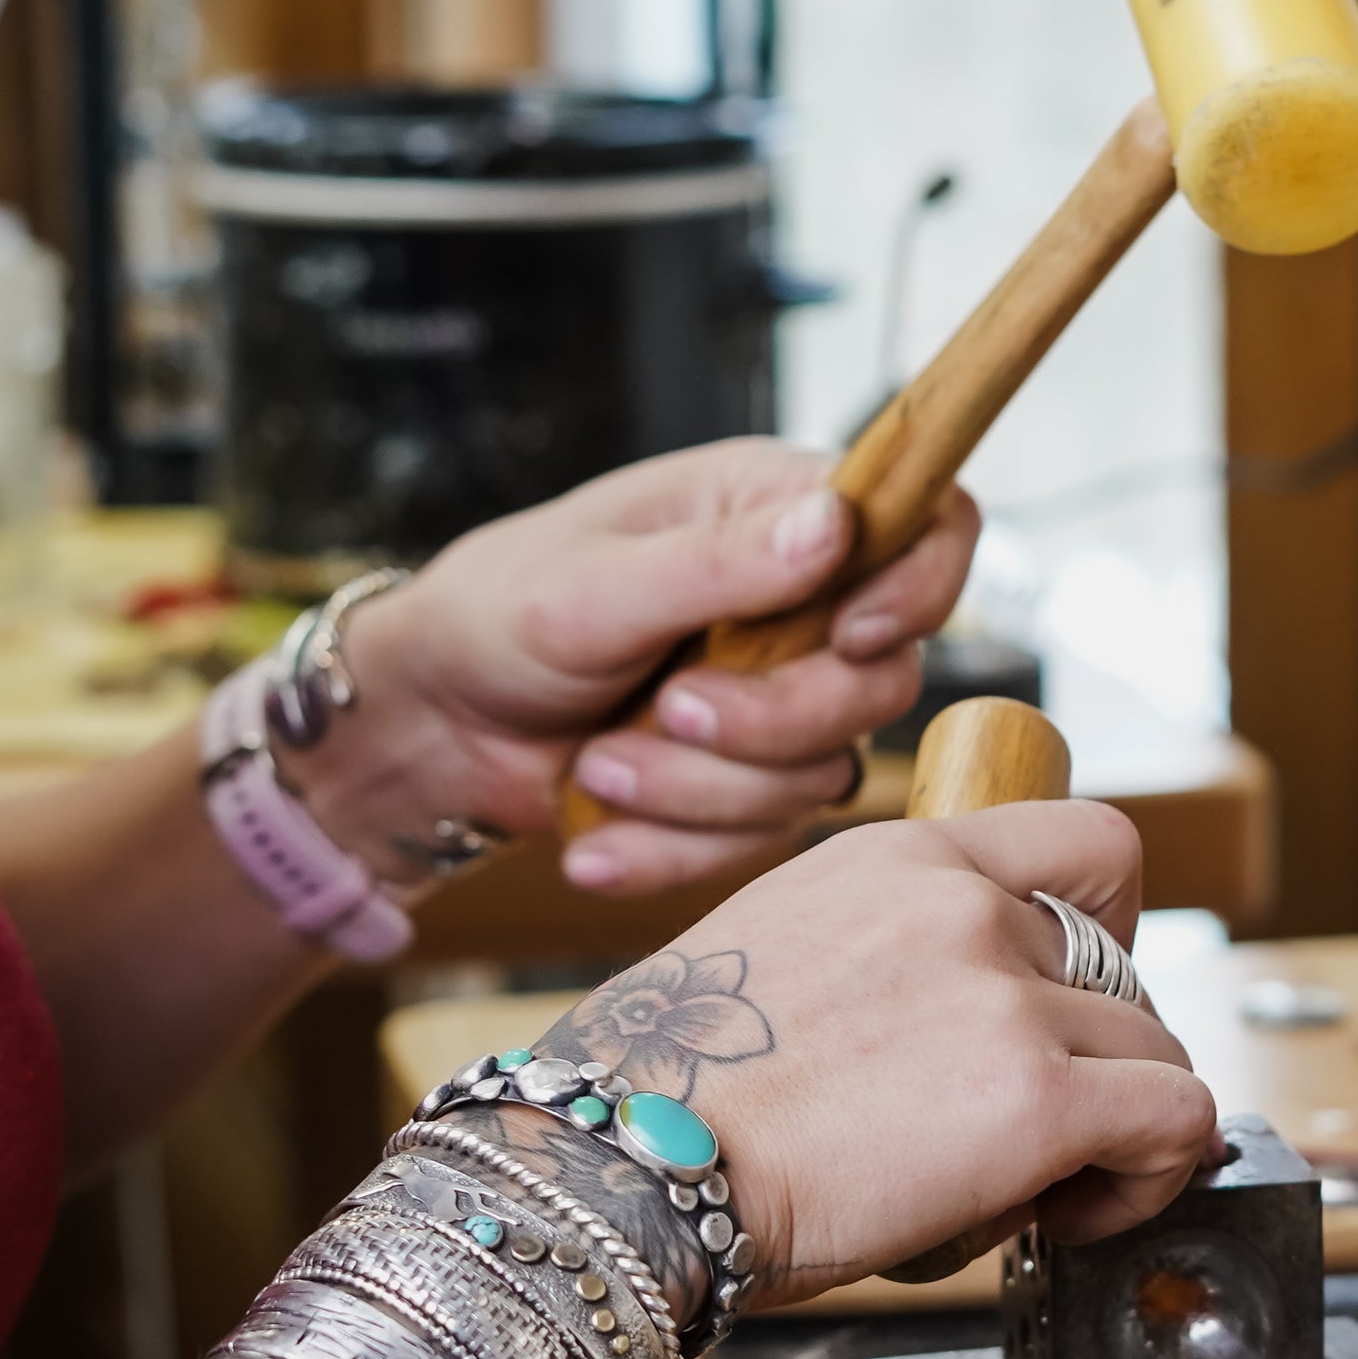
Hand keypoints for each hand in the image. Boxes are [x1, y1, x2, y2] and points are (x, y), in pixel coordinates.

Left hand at [293, 439, 978, 893]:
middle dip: (771, 720)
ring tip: (594, 767)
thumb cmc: (496, 614)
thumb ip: (717, 563)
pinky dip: (669, 849)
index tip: (849, 636)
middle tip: (670, 710)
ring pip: (821, 773)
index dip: (919, 585)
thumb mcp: (592, 583)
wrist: (431, 727)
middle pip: (884, 678)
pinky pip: (760, 839)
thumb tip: (836, 521)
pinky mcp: (748, 783)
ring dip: (696, 791)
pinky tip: (593, 838)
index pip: (926, 522)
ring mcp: (781, 696)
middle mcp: (799, 599)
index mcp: (773, 509)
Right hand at [527, 800, 1215, 1304]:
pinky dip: (1153, 1176)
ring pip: (1155, 1050)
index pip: (1089, 843)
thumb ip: (882, 956)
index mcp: (901, 858)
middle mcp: (965, 906)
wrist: (620, 1161)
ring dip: (1118, 1127)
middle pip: (1126, 966)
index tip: (1078, 998)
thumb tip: (945, 1032)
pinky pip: (1176, 1119)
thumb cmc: (661, 1095)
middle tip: (1035, 1126)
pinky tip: (1075, 1213)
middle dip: (1096, 1053)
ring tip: (1040, 1188)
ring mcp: (1007, 998)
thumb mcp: (775, 952)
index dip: (1111, 928)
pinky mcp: (1038, 1101)